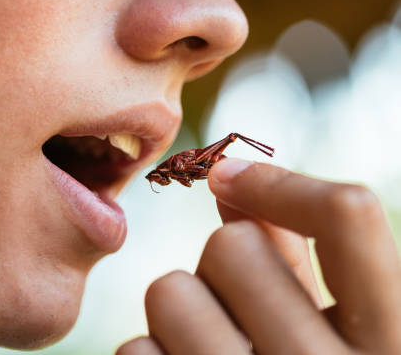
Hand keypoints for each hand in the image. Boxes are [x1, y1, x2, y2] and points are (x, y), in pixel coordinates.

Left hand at [118, 159, 400, 353]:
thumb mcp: (336, 331)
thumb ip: (295, 255)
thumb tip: (231, 178)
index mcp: (396, 341)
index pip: (349, 214)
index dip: (281, 182)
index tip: (227, 175)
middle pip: (231, 246)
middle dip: (222, 264)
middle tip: (238, 305)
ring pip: (172, 291)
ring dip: (182, 309)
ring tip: (211, 344)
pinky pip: (137, 351)